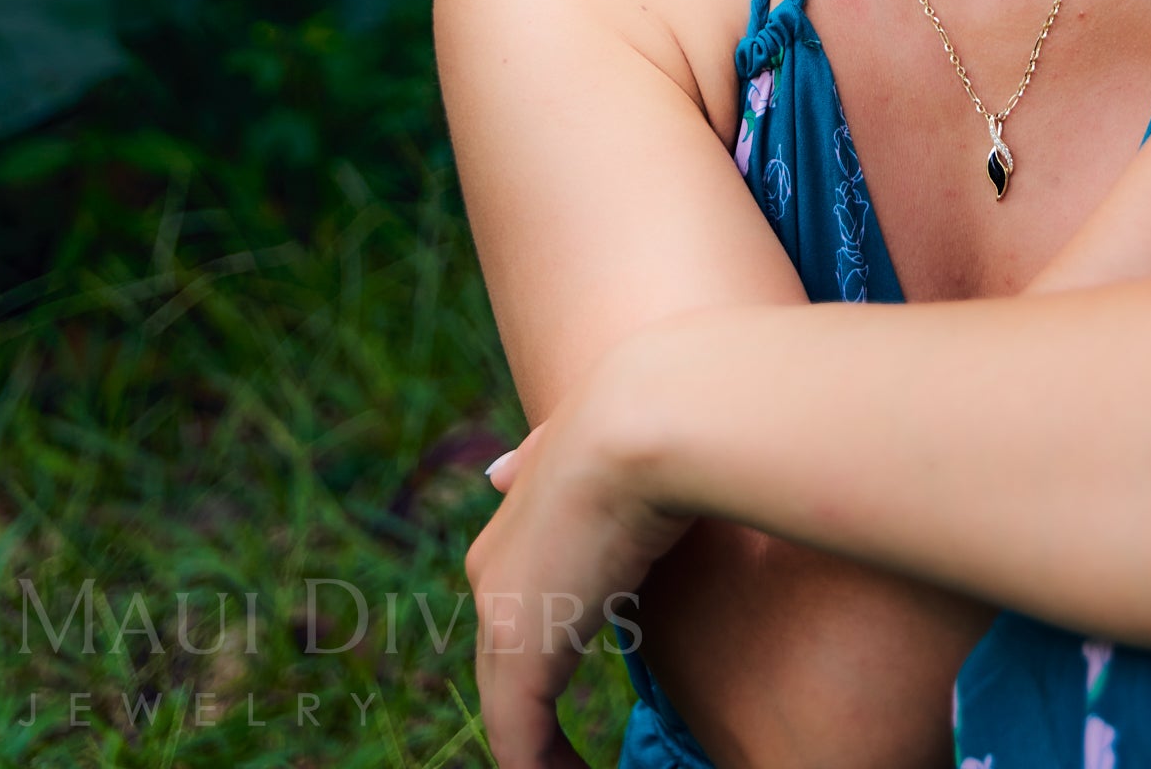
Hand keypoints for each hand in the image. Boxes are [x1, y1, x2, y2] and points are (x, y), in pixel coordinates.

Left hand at [466, 345, 690, 767]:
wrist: (645, 417)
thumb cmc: (656, 417)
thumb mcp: (599, 438)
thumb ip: (548, 457)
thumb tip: (496, 472)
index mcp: (517, 519)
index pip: (518, 602)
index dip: (546, 641)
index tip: (579, 665)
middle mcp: (494, 570)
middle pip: (502, 664)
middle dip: (531, 707)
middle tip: (567, 751)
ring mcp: (503, 612)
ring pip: (508, 708)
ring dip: (542, 751)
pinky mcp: (524, 651)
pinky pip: (520, 741)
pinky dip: (546, 768)